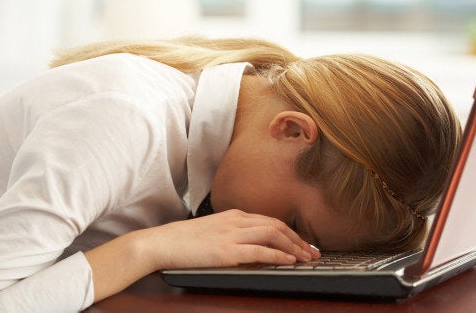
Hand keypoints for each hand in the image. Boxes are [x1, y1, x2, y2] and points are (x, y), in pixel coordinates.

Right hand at [140, 209, 319, 270]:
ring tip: (306, 258)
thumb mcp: (214, 232)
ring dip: (294, 246)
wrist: (162, 243)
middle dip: (299, 239)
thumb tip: (253, 249)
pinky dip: (278, 254)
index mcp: (234, 215)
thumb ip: (234, 235)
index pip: (270, 220)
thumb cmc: (184, 240)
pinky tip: (289, 260)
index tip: (303, 244)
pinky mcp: (226, 250)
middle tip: (313, 252)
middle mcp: (236, 221)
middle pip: (277, 225)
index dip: (291, 232)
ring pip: (273, 234)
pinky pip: (259, 249)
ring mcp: (232, 234)